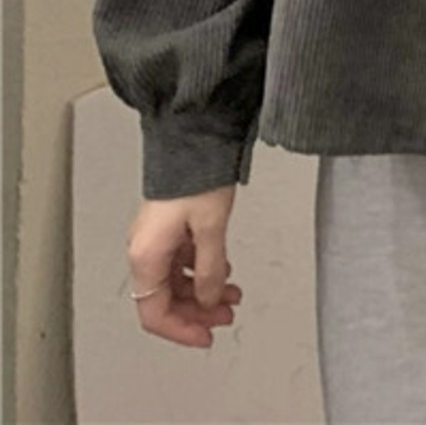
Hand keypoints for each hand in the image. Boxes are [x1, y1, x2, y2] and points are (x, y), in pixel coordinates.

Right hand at [126, 184, 241, 346]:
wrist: (193, 138)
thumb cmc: (196, 174)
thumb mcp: (211, 228)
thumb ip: (210, 269)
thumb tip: (211, 298)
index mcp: (146, 255)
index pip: (155, 312)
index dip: (182, 330)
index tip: (206, 336)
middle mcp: (144, 249)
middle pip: (165, 299)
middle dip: (197, 311)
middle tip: (226, 315)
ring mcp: (155, 238)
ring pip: (174, 281)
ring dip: (203, 291)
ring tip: (231, 292)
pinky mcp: (166, 226)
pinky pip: (179, 260)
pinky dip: (200, 269)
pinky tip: (221, 266)